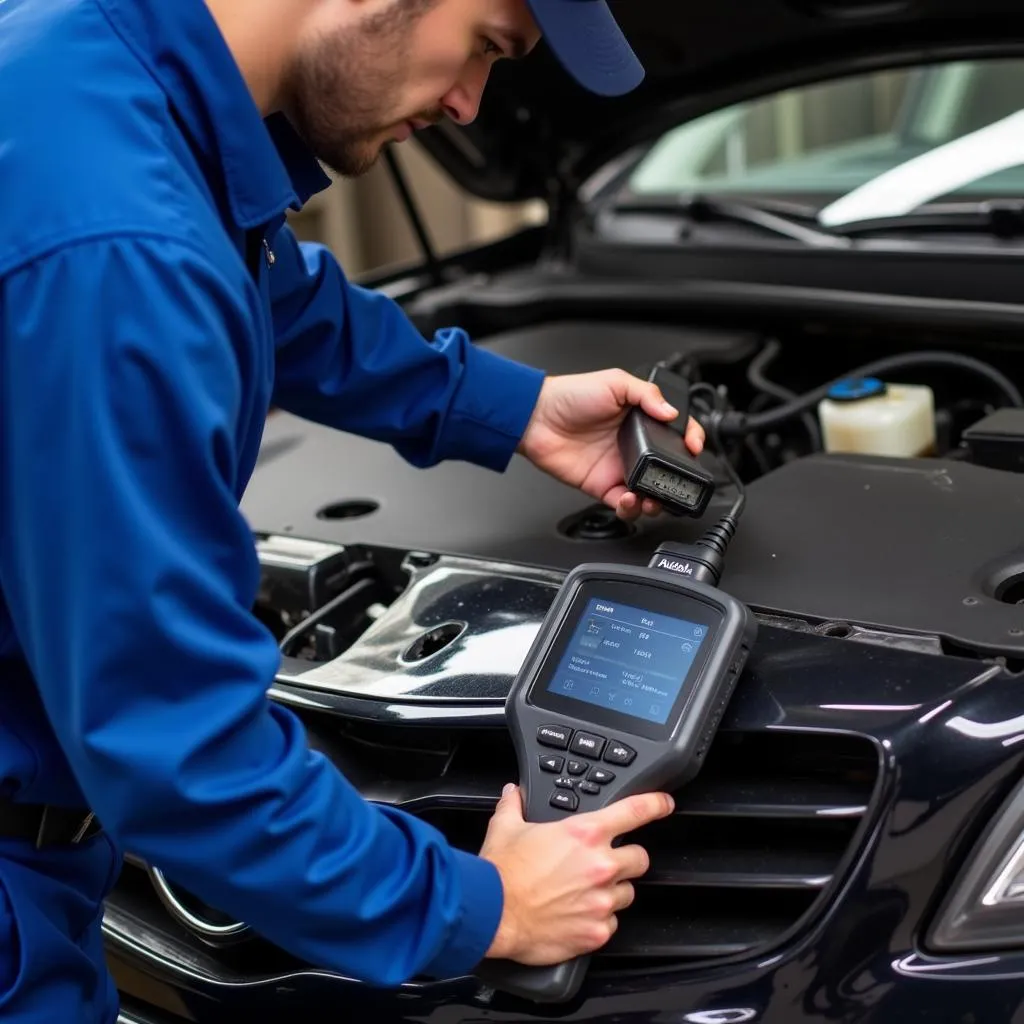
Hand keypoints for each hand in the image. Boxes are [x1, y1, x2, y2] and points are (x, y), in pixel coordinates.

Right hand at [478, 783, 673, 964]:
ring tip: (585, 892)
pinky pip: (612, 923)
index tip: (664, 804)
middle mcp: (600, 865)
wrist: (492, 914)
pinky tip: (578, 915)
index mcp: (584, 834)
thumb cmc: (501, 873)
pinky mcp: (596, 932)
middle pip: (639, 857)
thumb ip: (514, 805)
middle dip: (627, 858)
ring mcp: (601, 901)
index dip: (656, 804)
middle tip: (605, 862)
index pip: (635, 811)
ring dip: (613, 890)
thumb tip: (513, 793)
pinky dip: (600, 920)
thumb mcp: (506, 827)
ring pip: (628, 893)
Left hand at [517, 369, 704, 520]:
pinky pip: (622, 505)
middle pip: (666, 470)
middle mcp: (633, 446)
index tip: (694, 447)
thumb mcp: (615, 382)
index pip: (676, 434)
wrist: (537, 417)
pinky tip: (629, 498)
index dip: (691, 441)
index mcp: (641, 421)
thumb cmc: (570, 395)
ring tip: (654, 498)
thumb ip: (647, 394)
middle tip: (678, 482)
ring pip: (648, 493)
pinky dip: (630, 508)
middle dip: (677, 481)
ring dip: (657, 501)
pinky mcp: (601, 486)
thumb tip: (671, 412)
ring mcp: (618, 468)